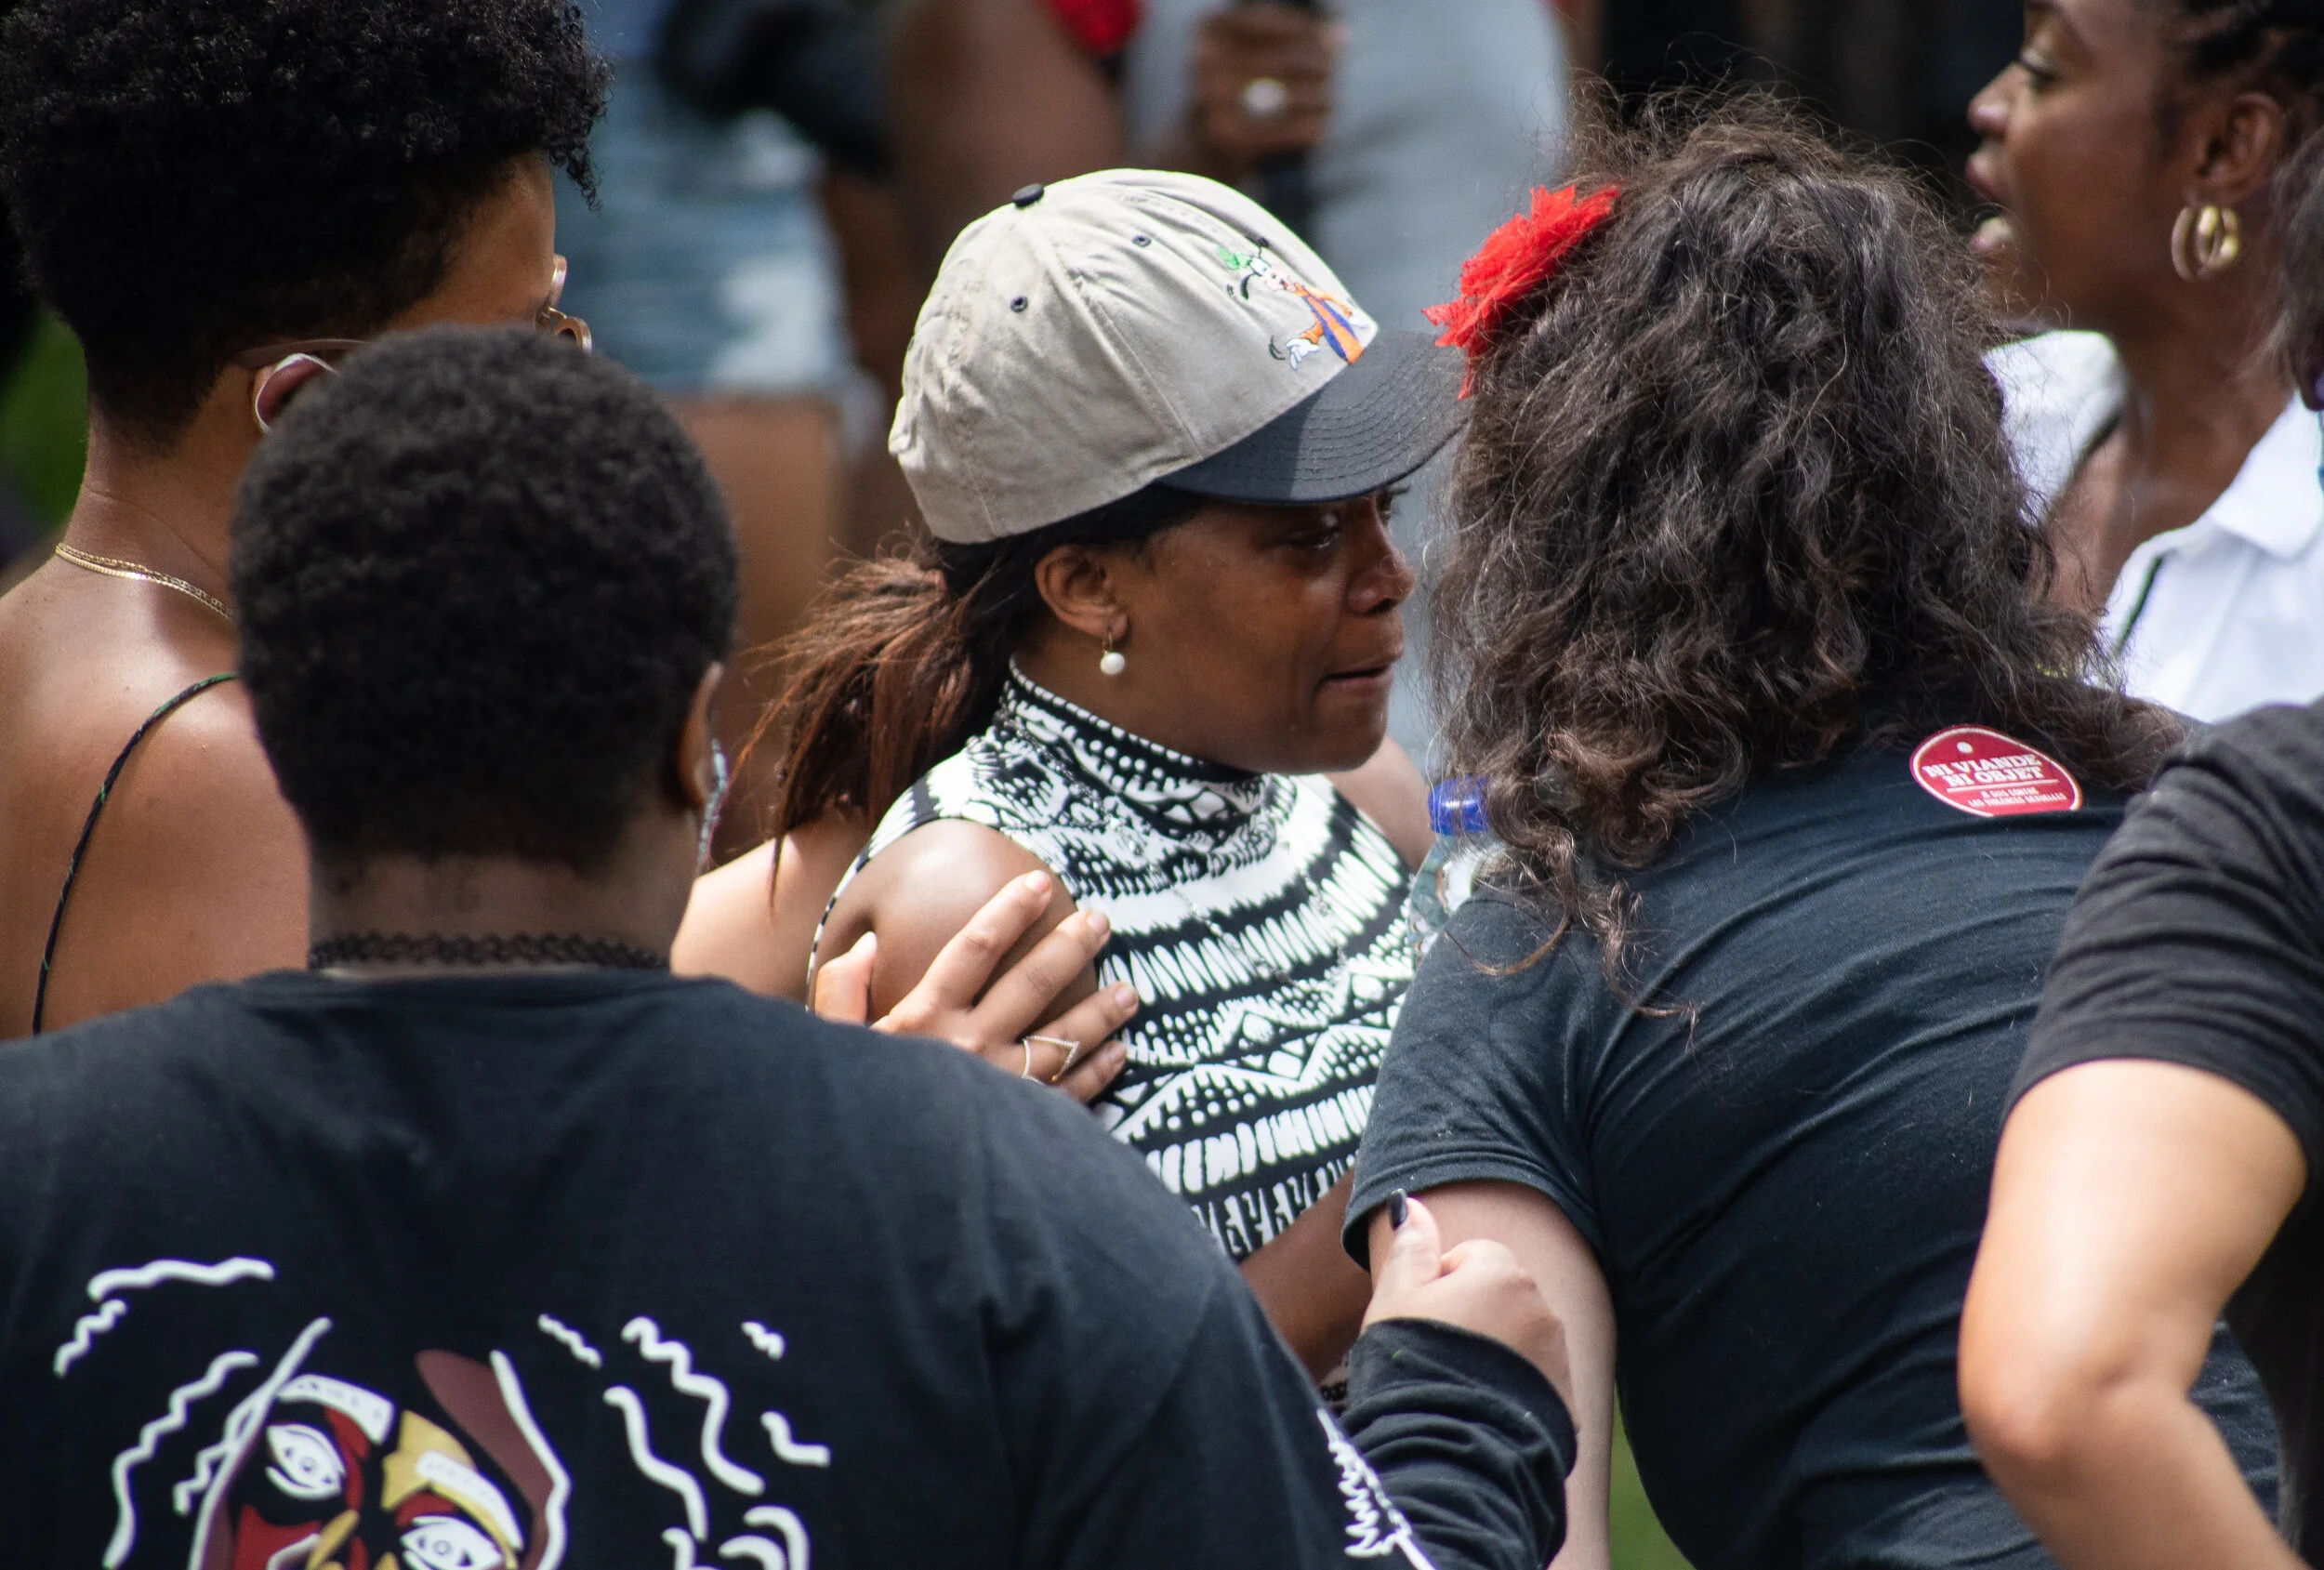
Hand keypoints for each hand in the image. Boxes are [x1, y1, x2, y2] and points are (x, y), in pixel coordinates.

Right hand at [812, 872, 1135, 1102]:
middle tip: (1102, 920)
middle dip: (1070, 945)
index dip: (1008, 911)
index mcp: (923, 1018)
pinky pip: (1069, 1095)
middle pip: (1031, 983)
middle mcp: (969, 1046)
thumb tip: (867, 944)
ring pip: (1063, 1038)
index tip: (1038, 883)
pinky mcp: (1019, 1130)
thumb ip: (841, 990)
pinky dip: (1097, 1072)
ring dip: (1100, 1012)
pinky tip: (1118, 1053)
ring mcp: (1000, 1090)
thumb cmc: (849, 1111)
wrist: (880, 1191)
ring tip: (1129, 991)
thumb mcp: (829, 1044)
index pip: (974, 947)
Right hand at [1186, 5, 1339, 181]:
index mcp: (1208, 27)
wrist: (1200, 139)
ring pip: (1287, 97)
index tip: (1333, 40)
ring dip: (1318, 99)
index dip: (1305, 31)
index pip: (1267, 22)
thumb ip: (1293, 38)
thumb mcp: (1253, 49)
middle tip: (1332, 71)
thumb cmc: (1235, 82)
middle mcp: (1204, 59)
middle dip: (1318, 66)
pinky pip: (1282, 130)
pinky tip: (1320, 127)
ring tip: (1329, 101)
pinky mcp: (1225, 134)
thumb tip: (1341, 36)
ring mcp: (1211, 98)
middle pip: (1283, 62)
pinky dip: (1307, 128)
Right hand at [1364, 1193, 1568, 1390]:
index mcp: (1501, 1273)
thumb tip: (1413, 1204)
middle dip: (1475, 1314)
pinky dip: (1517, 1387)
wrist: (1449, 1449)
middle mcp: (1542, 1307)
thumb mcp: (1396, 1299)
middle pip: (1502, 1294)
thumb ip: (1410, 1248)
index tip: (1423, 1318)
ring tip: (1460, 1383)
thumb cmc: (1415, 1364)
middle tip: (1439, 1351)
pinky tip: (1483, 1406)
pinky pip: (1538, 1379)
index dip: (1441, 1284)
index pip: (1473, 1255)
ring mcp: (1559, 1356)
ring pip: (1522, 1337)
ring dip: (1498, 1349)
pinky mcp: (1566, 1401)